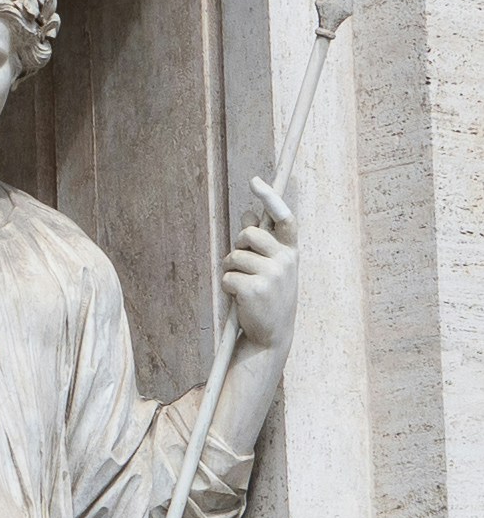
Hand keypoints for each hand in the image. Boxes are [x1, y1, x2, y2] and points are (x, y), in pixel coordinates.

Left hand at [222, 175, 300, 353]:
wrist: (271, 335)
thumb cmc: (268, 296)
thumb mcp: (271, 267)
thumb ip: (261, 243)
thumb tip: (248, 214)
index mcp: (291, 252)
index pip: (284, 219)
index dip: (270, 198)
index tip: (255, 181)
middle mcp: (287, 261)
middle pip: (248, 234)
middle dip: (238, 246)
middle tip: (244, 266)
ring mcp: (273, 275)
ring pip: (233, 257)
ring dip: (231, 270)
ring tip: (245, 287)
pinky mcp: (255, 289)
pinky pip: (226, 277)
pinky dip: (227, 287)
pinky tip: (241, 301)